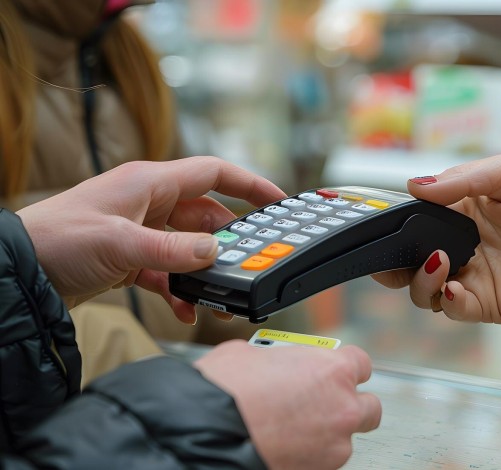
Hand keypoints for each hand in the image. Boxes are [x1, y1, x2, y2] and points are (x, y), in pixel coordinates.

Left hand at [16, 156, 285, 323]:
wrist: (18, 274)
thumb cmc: (58, 241)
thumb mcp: (121, 244)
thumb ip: (174, 250)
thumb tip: (216, 253)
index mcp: (150, 183)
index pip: (214, 174)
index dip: (250, 185)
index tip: (279, 201)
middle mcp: (149, 203)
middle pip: (207, 217)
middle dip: (231, 243)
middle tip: (252, 265)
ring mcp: (140, 231)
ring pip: (190, 248)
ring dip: (206, 272)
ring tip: (220, 296)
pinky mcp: (130, 258)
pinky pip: (169, 271)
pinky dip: (181, 289)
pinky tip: (188, 309)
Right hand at [195, 341, 380, 468]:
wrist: (205, 434)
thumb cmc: (224, 391)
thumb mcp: (252, 354)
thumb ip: (281, 358)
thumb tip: (276, 363)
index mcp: (332, 370)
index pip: (361, 363)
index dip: (344, 367)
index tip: (333, 372)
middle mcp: (343, 407)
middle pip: (369, 406)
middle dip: (350, 404)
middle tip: (324, 403)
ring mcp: (334, 444)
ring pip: (346, 438)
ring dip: (327, 433)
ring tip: (295, 430)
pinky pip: (323, 461)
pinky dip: (310, 454)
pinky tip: (285, 446)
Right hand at [373, 155, 500, 323]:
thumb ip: (461, 180)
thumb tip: (414, 185)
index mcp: (461, 212)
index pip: (415, 223)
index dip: (396, 228)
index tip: (384, 226)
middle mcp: (462, 246)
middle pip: (409, 263)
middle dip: (391, 264)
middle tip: (388, 258)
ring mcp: (475, 277)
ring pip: (425, 290)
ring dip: (420, 279)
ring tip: (438, 260)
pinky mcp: (490, 304)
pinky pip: (455, 310)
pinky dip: (447, 301)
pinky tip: (454, 286)